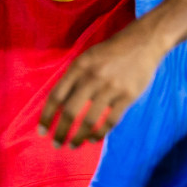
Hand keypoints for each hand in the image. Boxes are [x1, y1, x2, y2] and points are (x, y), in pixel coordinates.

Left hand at [40, 21, 165, 146]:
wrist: (144, 41)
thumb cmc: (112, 51)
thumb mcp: (87, 57)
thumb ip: (74, 77)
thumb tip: (59, 105)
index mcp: (79, 67)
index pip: (56, 96)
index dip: (46, 116)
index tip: (42, 132)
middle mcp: (92, 78)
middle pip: (70, 112)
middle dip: (60, 132)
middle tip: (57, 144)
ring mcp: (111, 88)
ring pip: (89, 120)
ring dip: (79, 137)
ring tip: (73, 145)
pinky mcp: (128, 95)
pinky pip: (111, 120)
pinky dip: (100, 133)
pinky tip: (94, 139)